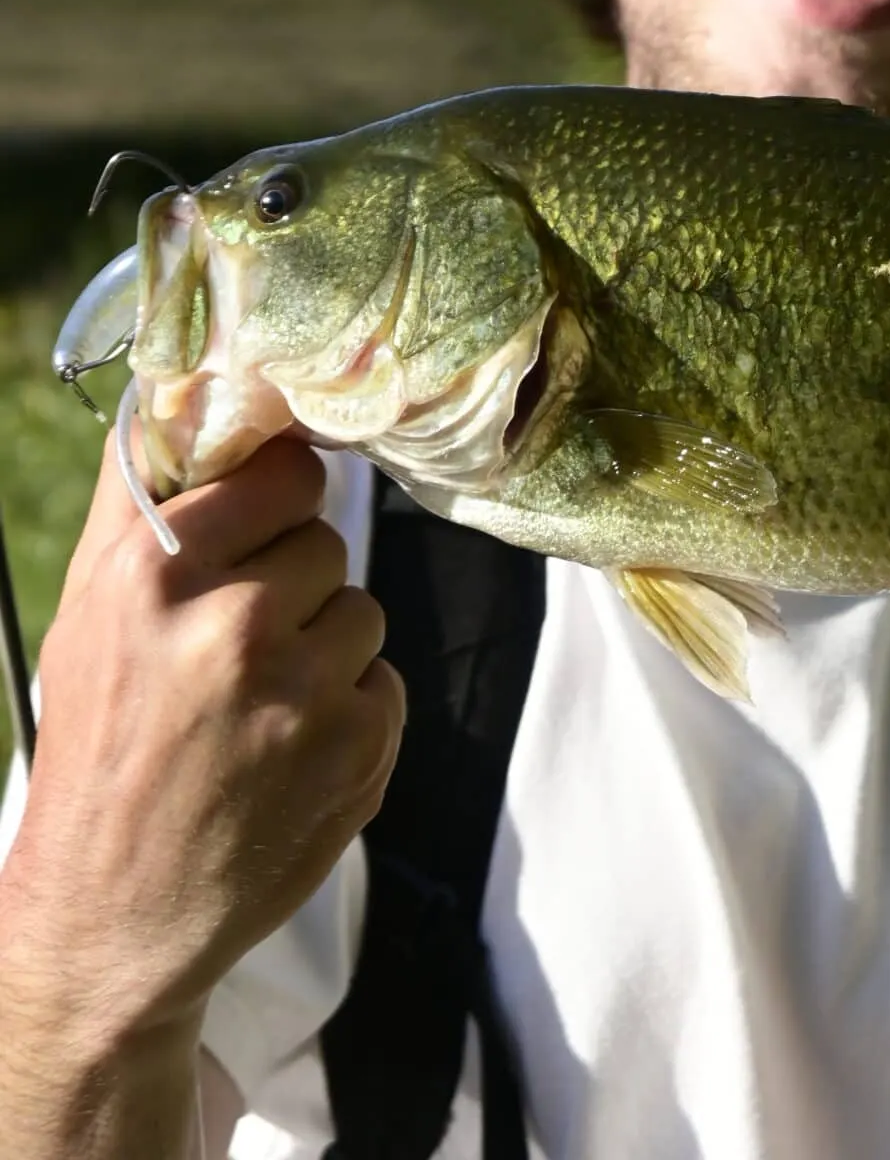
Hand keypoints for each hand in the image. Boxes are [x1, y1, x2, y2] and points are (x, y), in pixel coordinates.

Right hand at [1, 431, 402, 1072]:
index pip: (285, 472)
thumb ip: (143, 497)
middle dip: (292, 584)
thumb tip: (186, 385)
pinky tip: (288, 751)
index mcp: (158, 575)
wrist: (112, 920)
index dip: (275, 503)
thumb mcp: (88, 614)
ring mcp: (305, 694)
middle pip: (327, 540)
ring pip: (362, 609)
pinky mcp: (360, 752)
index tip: (258, 532)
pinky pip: (386, 680)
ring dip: (324, 648)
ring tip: (258, 706)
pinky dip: (349, 711)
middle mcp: (234, 626)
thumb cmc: (97, 749)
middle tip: (236, 646)